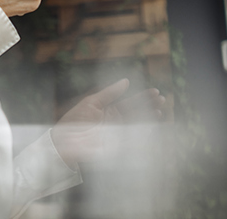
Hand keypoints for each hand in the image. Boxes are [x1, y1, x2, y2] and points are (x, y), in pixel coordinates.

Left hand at [51, 80, 165, 164]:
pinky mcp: (117, 146)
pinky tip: (151, 127)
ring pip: (137, 125)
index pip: (131, 102)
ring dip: (149, 119)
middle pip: (137, 113)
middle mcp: (117, 122)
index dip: (143, 97)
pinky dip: (143, 134)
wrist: (64, 142)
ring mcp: (118, 134)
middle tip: (162, 99)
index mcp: (111, 110)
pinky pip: (133, 140)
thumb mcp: (91, 103)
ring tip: (159, 112)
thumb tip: (126, 81)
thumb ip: (109, 93)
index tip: (155, 91)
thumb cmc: (74, 120)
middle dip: (150, 106)